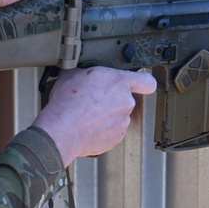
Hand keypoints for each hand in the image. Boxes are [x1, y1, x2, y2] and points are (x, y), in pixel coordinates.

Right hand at [33, 67, 156, 163]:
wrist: (61, 131)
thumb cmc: (66, 103)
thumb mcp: (73, 73)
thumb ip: (87, 70)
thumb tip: (81, 69)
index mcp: (119, 82)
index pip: (147, 81)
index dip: (143, 82)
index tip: (138, 83)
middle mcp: (126, 102)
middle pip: (126, 99)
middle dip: (113, 99)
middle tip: (94, 99)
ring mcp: (122, 122)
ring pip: (118, 116)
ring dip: (107, 115)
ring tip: (87, 114)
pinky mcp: (116, 138)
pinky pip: (112, 131)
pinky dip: (103, 129)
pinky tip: (88, 126)